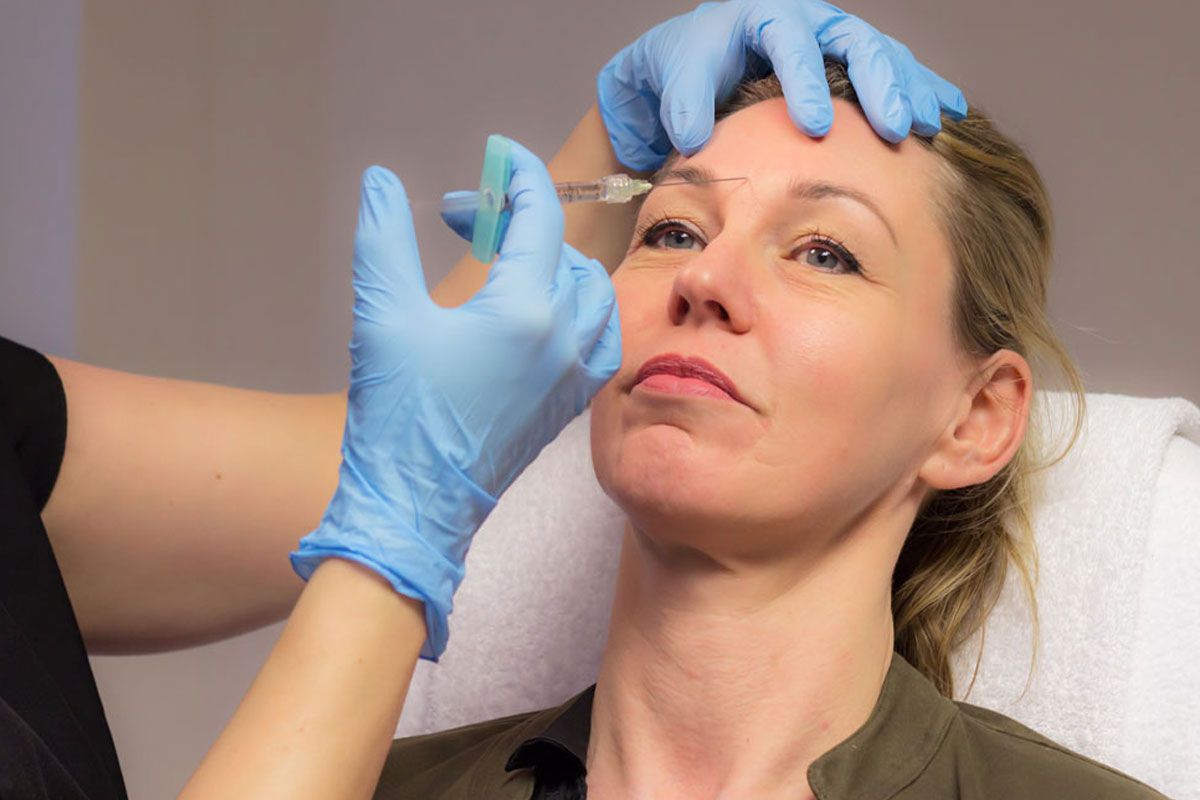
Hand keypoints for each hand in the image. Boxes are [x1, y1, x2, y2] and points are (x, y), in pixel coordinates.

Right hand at [291, 139, 620, 659]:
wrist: (415, 505)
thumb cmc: (398, 414)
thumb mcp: (381, 316)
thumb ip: (384, 237)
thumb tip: (379, 180)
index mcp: (524, 311)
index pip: (540, 220)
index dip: (521, 178)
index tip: (502, 158)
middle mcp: (563, 340)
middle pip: (570, 253)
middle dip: (527, 226)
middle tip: (474, 226)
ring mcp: (573, 377)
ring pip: (597, 296)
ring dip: (563, 266)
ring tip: (512, 265)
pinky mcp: (569, 405)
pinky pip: (600, 340)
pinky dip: (581, 312)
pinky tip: (540, 315)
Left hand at [597, 0, 967, 168]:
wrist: (705, 59)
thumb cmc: (693, 64)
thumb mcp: (680, 76)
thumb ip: (684, 103)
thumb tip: (692, 138)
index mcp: (767, 15)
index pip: (791, 41)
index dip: (806, 82)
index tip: (814, 127)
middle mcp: (811, 20)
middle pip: (856, 42)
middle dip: (879, 85)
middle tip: (894, 129)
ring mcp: (838, 39)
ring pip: (884, 55)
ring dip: (910, 90)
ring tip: (928, 126)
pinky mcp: (853, 62)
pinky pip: (894, 70)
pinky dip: (920, 89)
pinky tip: (946, 113)